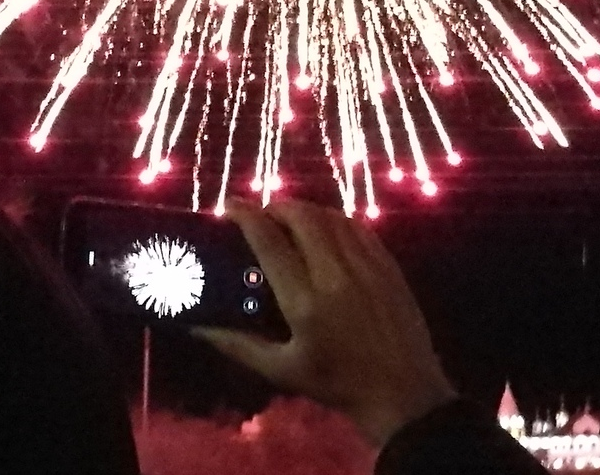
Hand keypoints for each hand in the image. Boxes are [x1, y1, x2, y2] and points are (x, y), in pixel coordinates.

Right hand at [194, 199, 456, 447]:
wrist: (402, 394)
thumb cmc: (337, 384)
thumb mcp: (282, 370)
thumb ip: (238, 344)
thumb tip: (197, 327)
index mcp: (305, 302)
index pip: (270, 243)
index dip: (246, 216)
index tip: (230, 205)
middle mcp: (335, 276)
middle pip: (302, 217)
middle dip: (276, 206)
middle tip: (261, 214)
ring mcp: (367, 267)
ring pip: (332, 217)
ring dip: (306, 210)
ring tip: (290, 218)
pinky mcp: (388, 266)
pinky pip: (358, 227)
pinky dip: (336, 219)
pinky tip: (326, 229)